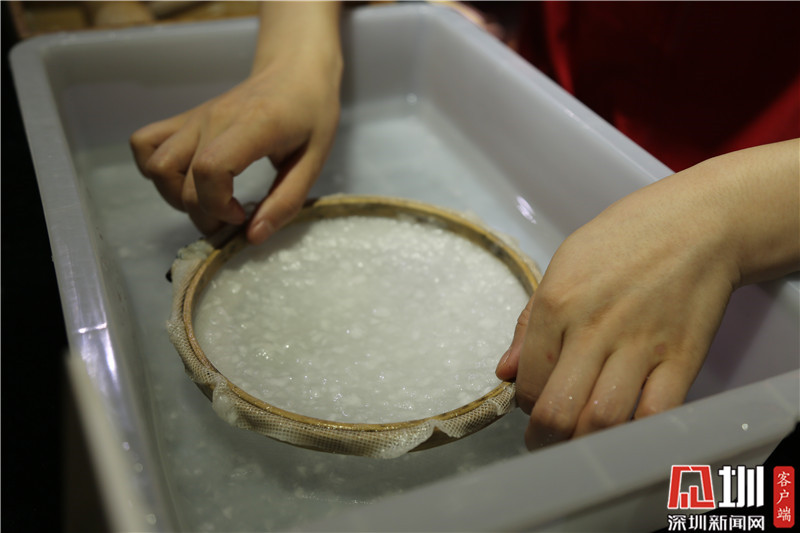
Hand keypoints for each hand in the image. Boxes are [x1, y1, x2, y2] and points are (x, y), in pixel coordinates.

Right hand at [130, 2, 341, 243]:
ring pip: (155, 164)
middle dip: (202, 214)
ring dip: (174, 196)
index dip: (218, 206)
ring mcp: (195, 117)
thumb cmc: (311, 113)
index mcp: (252, 125)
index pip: (210, 169)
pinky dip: (155, 169)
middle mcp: (214, 118)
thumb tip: (253, 237)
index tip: (242, 216)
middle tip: (233, 218)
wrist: (295, 70)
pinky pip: (145, 143)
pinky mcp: (186, 119)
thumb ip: (286, 201)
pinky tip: (187, 180)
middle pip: (179, 177)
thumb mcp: (314, 161)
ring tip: (208, 201)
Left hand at [496, 139, 799, 448]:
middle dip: (544, 438)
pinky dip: (636, 432)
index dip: (524, 402)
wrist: (697, 223)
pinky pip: (656, 413)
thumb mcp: (563, 265)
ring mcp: (641, 345)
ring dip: (584, 444)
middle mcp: (594, 327)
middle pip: (558, 409)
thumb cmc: (622, 240)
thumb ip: (529, 322)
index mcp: (557, 301)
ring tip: (577, 442)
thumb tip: (504, 372)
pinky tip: (623, 429)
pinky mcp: (683, 357)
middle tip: (545, 442)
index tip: (532, 403)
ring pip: (603, 420)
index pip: (527, 377)